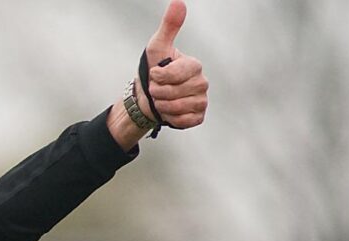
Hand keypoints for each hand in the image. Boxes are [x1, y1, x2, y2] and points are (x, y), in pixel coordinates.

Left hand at [140, 0, 207, 129]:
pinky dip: (173, 118)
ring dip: (163, 105)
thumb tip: (178, 2)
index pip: (178, 73)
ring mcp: (201, 100)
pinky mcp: (198, 116)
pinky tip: (169, 112)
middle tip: (155, 89)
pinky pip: (186, 120)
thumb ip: (169, 27)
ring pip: (180, 107)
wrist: (147, 97)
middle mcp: (201, 83)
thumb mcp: (157, 47)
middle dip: (158, 92)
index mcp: (194, 66)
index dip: (160, 76)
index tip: (153, 74)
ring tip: (160, 100)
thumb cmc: (153, 69)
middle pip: (176, 92)